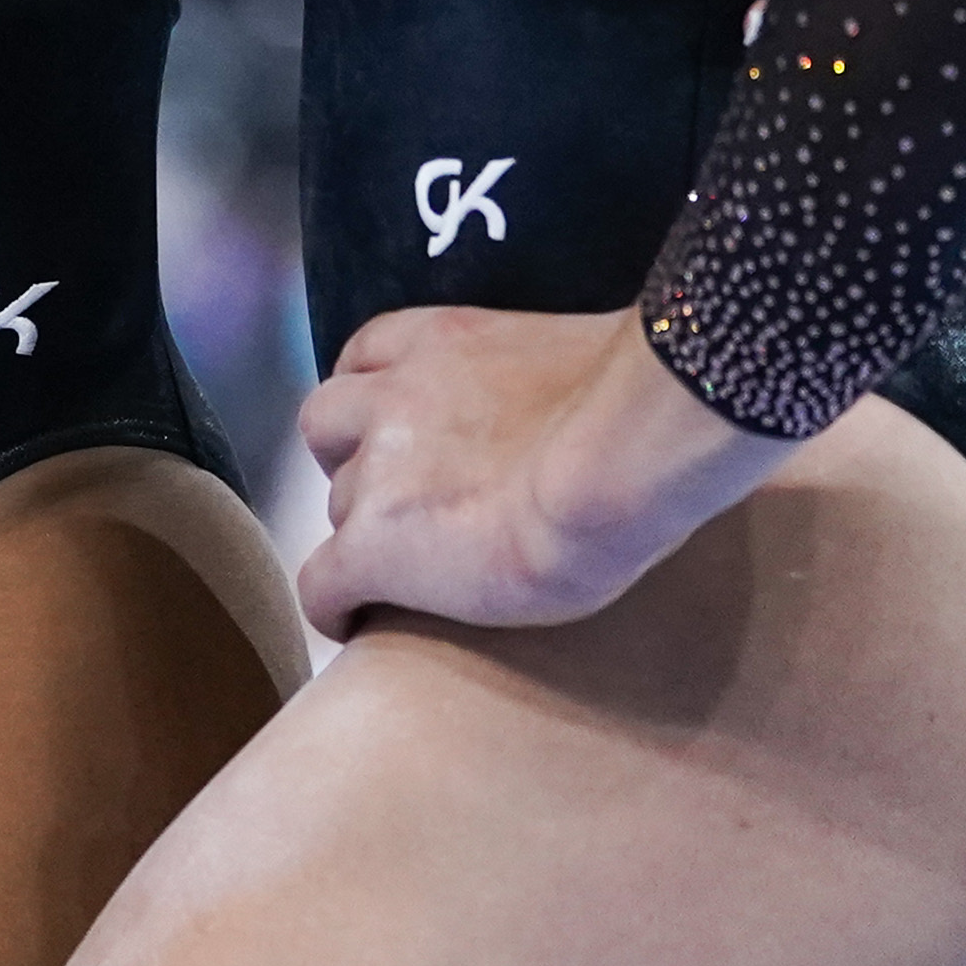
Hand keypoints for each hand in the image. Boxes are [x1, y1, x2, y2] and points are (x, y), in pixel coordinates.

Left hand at [291, 302, 796, 640]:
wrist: (621, 458)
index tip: (401, 440)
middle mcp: (393, 394)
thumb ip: (561, 379)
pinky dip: (331, 603)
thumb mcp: (593, 367)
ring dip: (365, 530)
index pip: (367, 361)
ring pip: (339, 503)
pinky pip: (322, 582)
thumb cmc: (643, 414)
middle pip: (336, 428)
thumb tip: (607, 395)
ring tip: (407, 569)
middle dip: (361, 463)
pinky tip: (351, 625)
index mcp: (443, 340)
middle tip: (408, 505)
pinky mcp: (375, 545)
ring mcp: (377, 469)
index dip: (376, 406)